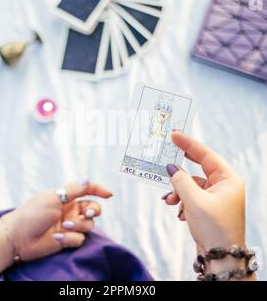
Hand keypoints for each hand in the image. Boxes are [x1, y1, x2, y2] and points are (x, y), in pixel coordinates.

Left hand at [3, 181, 111, 260]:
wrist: (18, 237)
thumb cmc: (33, 213)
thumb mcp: (54, 197)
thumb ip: (74, 190)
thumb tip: (88, 178)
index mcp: (67, 197)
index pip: (88, 190)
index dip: (99, 190)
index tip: (109, 194)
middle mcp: (71, 210)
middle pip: (93, 209)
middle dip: (94, 211)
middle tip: (87, 213)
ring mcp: (69, 225)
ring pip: (88, 225)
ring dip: (79, 225)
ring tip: (64, 226)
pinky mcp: (67, 239)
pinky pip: (79, 238)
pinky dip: (70, 238)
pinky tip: (58, 237)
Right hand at [163, 131, 245, 251]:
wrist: (220, 257)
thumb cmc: (214, 227)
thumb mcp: (194, 200)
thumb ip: (180, 180)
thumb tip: (170, 167)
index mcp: (228, 179)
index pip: (206, 155)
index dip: (188, 144)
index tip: (174, 135)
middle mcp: (223, 185)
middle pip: (197, 170)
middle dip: (180, 173)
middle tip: (165, 160)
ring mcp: (215, 196)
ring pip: (190, 185)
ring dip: (178, 192)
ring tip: (170, 202)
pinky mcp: (207, 206)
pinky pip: (190, 196)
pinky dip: (181, 201)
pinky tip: (179, 212)